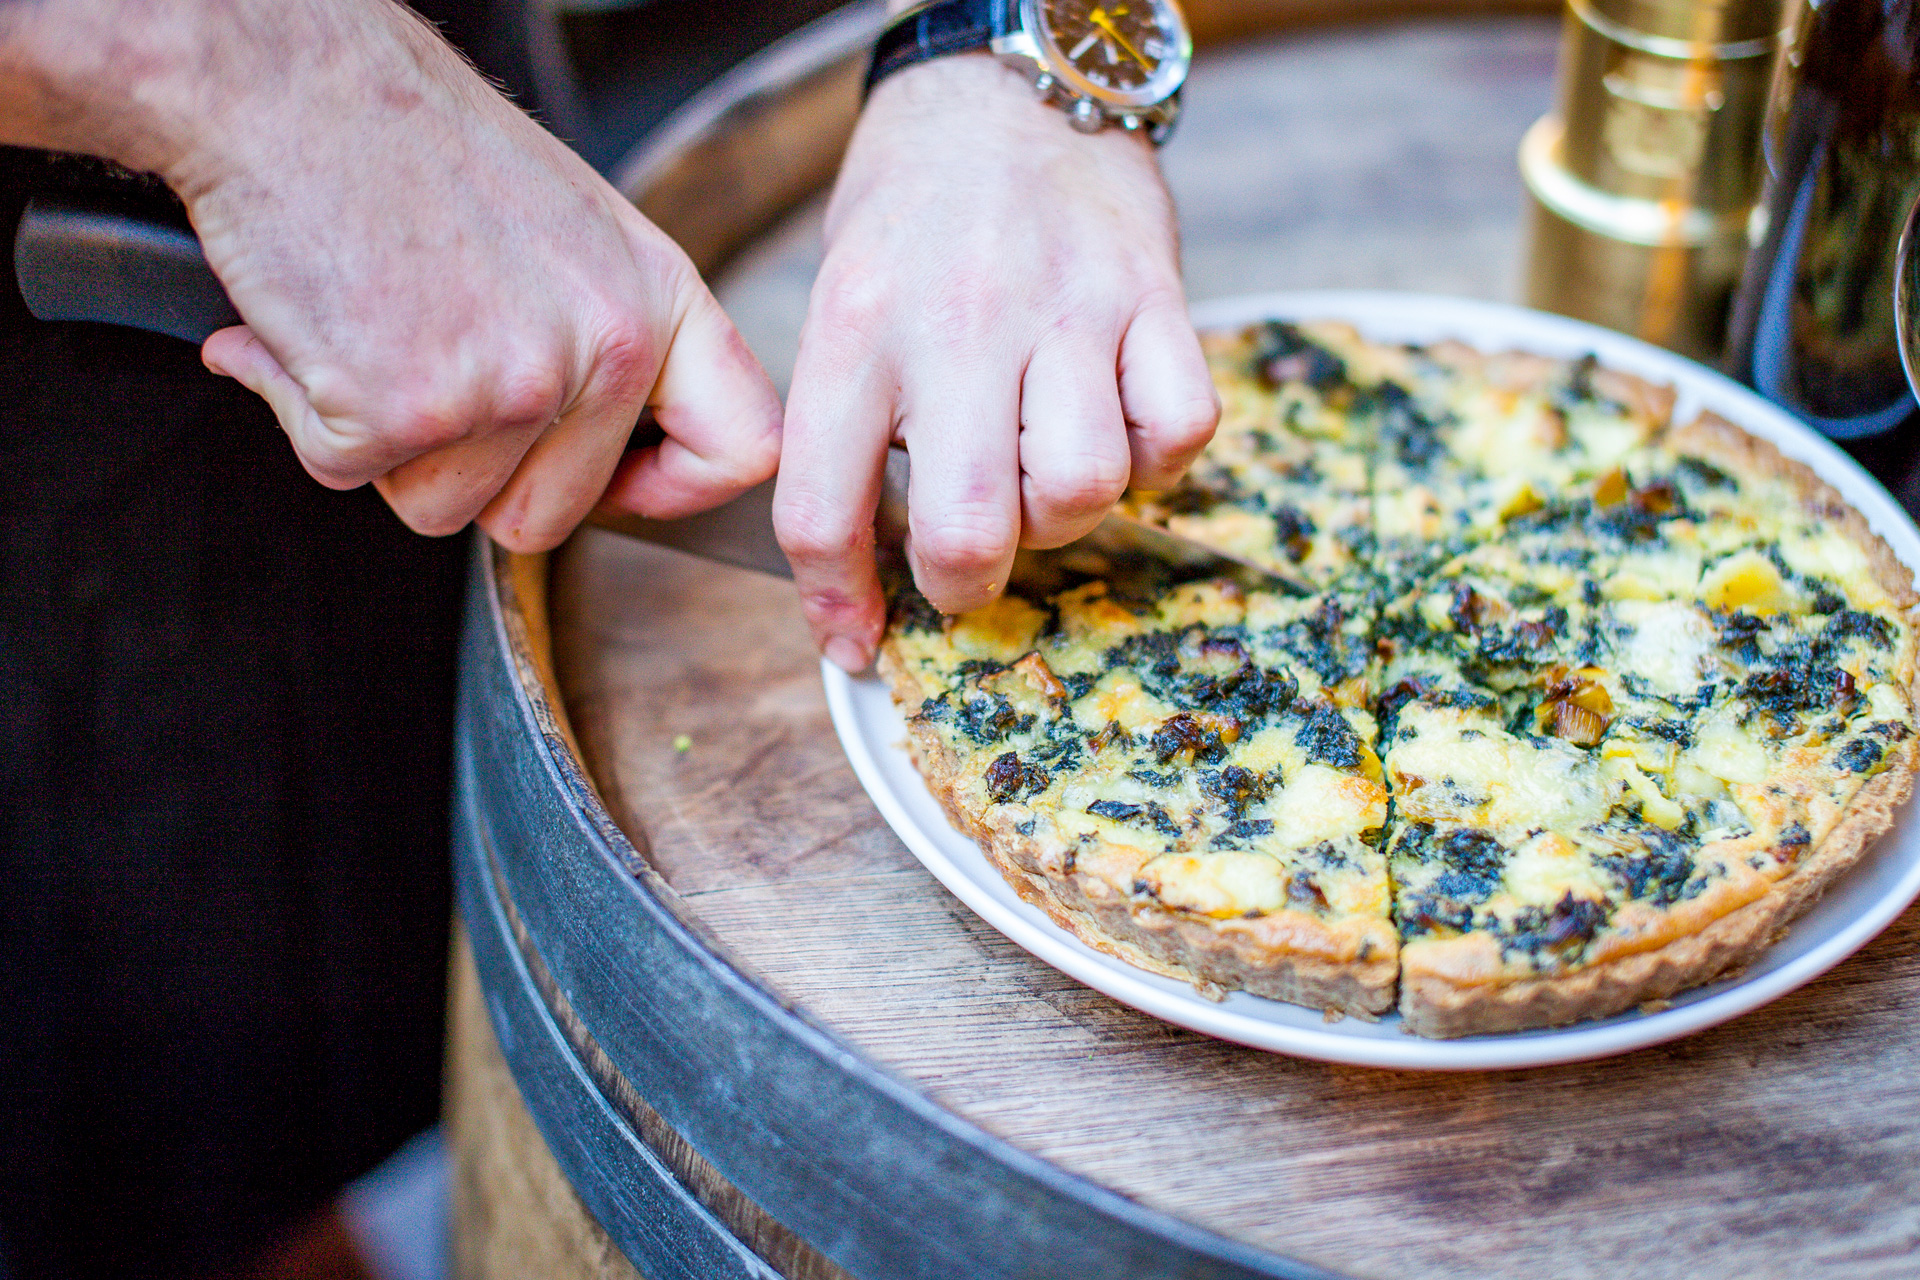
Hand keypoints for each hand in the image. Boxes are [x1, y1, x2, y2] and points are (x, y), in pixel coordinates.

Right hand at [0, 0, 780, 551]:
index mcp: (656, 300)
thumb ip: (606, 343)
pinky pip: (346, 474)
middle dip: (470, 474)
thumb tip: (618, 468)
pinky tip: (307, 328)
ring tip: (370, 327)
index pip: (742, 446)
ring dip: (384, 444)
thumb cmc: (409, 144)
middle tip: (423, 365)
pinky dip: (305, 415)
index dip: (676, 490)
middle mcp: (603, 347)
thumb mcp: (572, 232)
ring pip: (441, 508)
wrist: (286, 79)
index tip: (620, 485)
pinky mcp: (407, 412)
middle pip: (548, 515)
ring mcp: (511, 385)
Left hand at [772, 53, 1218, 671]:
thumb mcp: (842, 299)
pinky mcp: (1153, 297)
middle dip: (967, 584)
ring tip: (1042, 473)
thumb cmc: (914, 211)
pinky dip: (1156, 458)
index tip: (855, 640)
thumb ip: (845, 423)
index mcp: (856, 326)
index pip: (822, 508)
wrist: (1006, 85)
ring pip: (1083, 489)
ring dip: (1064, 516)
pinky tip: (1119, 425)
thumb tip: (859, 570)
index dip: (835, 602)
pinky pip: (1178, 430)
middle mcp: (957, 323)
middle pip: (971, 527)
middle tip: (967, 565)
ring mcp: (1065, 309)